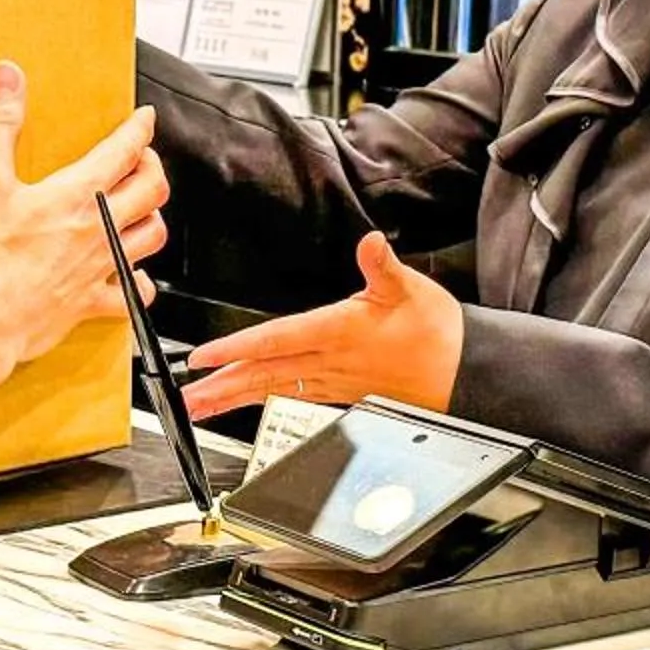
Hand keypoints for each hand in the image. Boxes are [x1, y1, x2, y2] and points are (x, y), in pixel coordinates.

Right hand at [0, 61, 166, 372]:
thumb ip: (0, 125)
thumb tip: (8, 77)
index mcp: (78, 195)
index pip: (124, 150)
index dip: (139, 129)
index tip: (144, 119)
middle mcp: (99, 229)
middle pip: (152, 190)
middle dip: (153, 168)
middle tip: (144, 161)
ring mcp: (100, 268)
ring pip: (152, 237)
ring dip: (152, 218)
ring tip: (143, 210)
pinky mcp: (90, 304)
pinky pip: (132, 296)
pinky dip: (138, 285)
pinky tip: (132, 278)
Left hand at [180, 230, 463, 420]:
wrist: (465, 372)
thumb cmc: (436, 331)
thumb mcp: (410, 288)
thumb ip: (383, 267)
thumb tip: (370, 243)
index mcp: (338, 332)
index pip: (275, 340)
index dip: (236, 348)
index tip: (202, 357)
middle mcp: (330, 361)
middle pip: (263, 374)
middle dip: (221, 386)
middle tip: (185, 396)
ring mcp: (333, 381)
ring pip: (273, 391)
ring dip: (234, 399)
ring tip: (201, 406)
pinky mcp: (341, 393)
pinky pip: (293, 397)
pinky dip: (264, 401)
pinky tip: (245, 404)